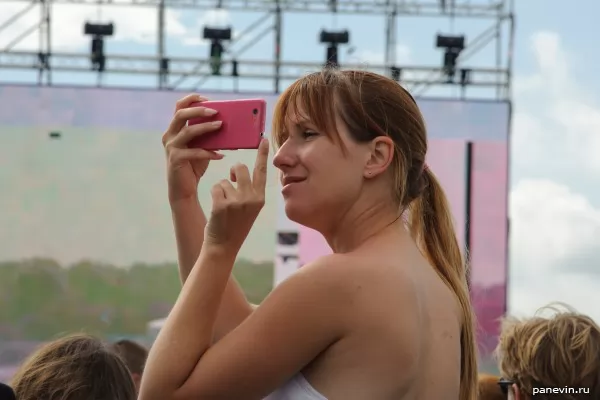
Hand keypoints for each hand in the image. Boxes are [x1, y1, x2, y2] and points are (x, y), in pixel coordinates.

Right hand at [162, 94, 223, 203]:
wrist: (184, 189)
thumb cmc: (194, 165)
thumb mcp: (201, 146)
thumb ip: (208, 135)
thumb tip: (227, 124)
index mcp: (174, 129)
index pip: (179, 107)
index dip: (192, 99)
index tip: (207, 99)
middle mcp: (169, 135)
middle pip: (180, 114)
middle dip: (198, 110)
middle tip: (215, 111)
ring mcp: (171, 147)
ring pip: (188, 131)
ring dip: (206, 127)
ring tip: (221, 126)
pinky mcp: (176, 159)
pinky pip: (194, 152)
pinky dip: (209, 152)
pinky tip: (221, 155)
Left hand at [204, 138, 268, 252]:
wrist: (223, 247)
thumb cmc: (234, 226)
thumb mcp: (249, 209)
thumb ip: (248, 191)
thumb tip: (238, 171)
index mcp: (260, 198)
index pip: (262, 171)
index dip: (262, 154)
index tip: (263, 139)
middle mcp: (252, 198)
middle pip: (240, 168)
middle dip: (232, 172)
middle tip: (231, 182)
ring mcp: (238, 201)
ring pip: (225, 179)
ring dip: (221, 189)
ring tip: (224, 207)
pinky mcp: (223, 204)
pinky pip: (215, 187)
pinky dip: (214, 196)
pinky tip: (218, 210)